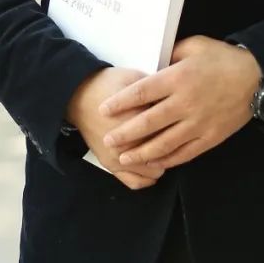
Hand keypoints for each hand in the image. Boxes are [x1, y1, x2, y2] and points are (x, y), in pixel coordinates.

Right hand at [66, 67, 169, 190]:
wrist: (79, 97)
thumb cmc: (110, 85)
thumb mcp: (136, 80)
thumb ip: (158, 92)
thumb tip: (180, 100)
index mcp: (138, 120)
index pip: (171, 131)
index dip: (181, 127)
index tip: (183, 121)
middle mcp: (129, 144)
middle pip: (165, 154)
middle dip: (174, 145)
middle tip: (177, 135)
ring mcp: (119, 158)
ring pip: (154, 171)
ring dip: (162, 162)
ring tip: (164, 150)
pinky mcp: (111, 166)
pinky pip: (136, 182)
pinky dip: (147, 177)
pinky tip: (153, 166)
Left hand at [97, 36, 260, 172]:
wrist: (258, 77)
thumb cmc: (223, 58)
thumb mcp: (195, 46)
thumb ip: (170, 54)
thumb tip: (150, 63)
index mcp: (178, 78)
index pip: (141, 92)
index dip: (120, 103)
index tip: (104, 110)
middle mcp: (185, 103)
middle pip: (148, 123)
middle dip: (124, 134)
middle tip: (108, 141)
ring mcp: (198, 123)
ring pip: (164, 144)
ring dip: (141, 153)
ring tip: (124, 159)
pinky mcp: (211, 137)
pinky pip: (185, 153)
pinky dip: (168, 160)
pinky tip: (155, 163)